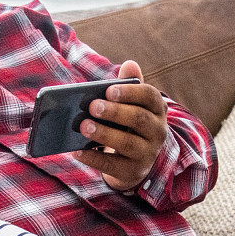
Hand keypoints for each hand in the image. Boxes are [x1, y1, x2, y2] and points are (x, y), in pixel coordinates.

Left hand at [74, 60, 168, 190]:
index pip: (150, 97)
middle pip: (139, 119)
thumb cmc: (129, 124)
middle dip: (115, 112)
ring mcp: (147, 153)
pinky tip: (77, 151)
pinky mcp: (132, 171)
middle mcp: (158, 132)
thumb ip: (129, 85)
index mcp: (157, 110)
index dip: (130, 93)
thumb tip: (130, 64)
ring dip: (104, 134)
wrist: (135, 161)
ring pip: (127, 143)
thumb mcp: (131, 105)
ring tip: (83, 126)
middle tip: (92, 106)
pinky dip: (93, 158)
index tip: (110, 89)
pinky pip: (112, 165)